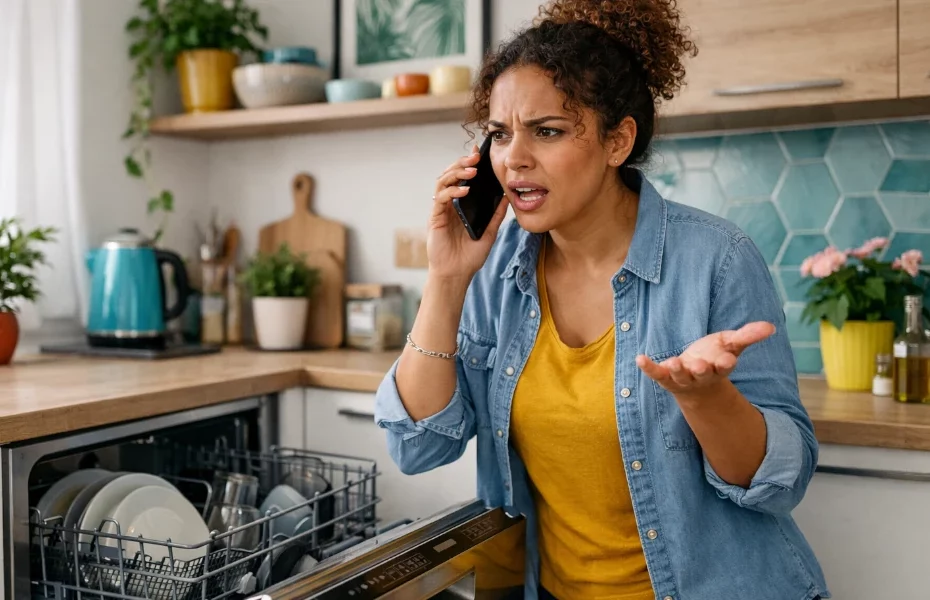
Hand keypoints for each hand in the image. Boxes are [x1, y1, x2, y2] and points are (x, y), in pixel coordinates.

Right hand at [427, 144, 508, 281]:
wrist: (457, 274)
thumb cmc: (470, 256)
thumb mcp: (489, 232)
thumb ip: (496, 215)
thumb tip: (507, 197)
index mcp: (461, 205)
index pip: (462, 178)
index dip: (468, 163)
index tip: (479, 152)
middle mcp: (449, 204)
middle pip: (451, 175)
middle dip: (462, 163)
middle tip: (476, 156)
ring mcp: (441, 210)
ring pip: (443, 182)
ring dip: (456, 173)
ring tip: (472, 171)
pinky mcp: (435, 218)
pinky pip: (441, 199)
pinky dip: (452, 192)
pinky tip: (464, 190)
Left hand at [635, 322, 774, 398]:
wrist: (694, 381)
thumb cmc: (714, 358)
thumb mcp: (731, 345)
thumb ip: (748, 336)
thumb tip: (770, 326)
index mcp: (719, 367)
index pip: (724, 365)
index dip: (725, 362)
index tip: (727, 359)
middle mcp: (701, 375)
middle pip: (702, 373)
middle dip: (701, 370)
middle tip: (700, 366)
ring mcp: (682, 377)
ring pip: (680, 376)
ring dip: (676, 370)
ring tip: (673, 363)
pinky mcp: (665, 377)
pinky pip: (656, 373)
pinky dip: (648, 367)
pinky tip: (640, 358)